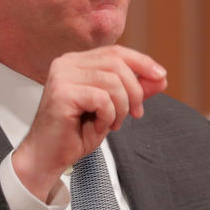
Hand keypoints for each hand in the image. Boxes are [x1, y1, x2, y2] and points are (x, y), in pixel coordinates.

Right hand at [11, 45, 166, 200]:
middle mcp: (66, 63)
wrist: (47, 157)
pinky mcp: (62, 93)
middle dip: (135, 91)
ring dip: (121, 108)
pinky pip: (102, 98)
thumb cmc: (74, 134)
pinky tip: (97, 126)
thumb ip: (134, 91)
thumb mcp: (113, 109)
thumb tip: (160, 77)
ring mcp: (62, 76)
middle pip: (117, 63)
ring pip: (113, 81)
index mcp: (76, 62)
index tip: (161, 77)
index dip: (142, 62)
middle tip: (134, 114)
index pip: (116, 52)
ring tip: (111, 123)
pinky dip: (108, 116)